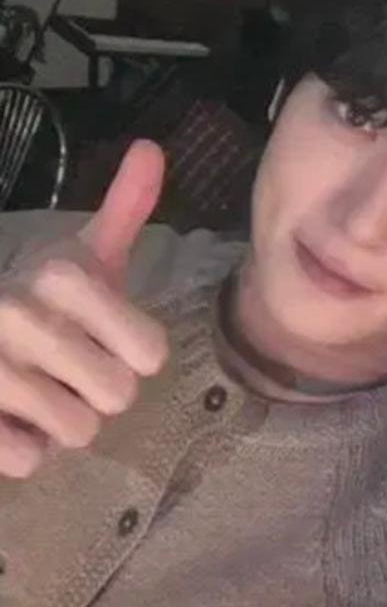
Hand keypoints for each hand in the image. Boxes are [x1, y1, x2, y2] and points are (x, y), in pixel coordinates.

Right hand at [0, 140, 168, 478]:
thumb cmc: (41, 299)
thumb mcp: (84, 252)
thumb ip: (125, 206)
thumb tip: (150, 146)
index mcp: (62, 275)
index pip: (152, 353)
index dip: (132, 353)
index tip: (100, 334)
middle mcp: (20, 314)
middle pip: (119, 396)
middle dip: (98, 392)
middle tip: (67, 367)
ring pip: (77, 432)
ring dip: (62, 422)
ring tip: (37, 389)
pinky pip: (27, 460)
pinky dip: (25, 448)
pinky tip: (8, 415)